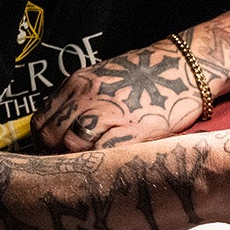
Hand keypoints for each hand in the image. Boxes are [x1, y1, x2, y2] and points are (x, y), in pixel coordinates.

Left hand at [34, 42, 203, 150]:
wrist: (187, 65)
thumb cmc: (150, 74)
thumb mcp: (105, 78)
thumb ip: (82, 99)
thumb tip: (66, 127)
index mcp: (78, 83)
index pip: (42, 120)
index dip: (45, 141)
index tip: (54, 152)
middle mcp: (88, 96)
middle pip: (52, 135)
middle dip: (56, 154)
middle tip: (70, 163)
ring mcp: (111, 111)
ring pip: (73, 144)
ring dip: (79, 158)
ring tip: (91, 164)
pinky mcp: (135, 128)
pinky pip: (104, 151)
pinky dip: (103, 161)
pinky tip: (111, 163)